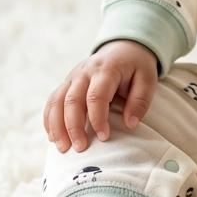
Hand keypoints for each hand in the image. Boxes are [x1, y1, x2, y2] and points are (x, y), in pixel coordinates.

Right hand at [43, 39, 158, 152]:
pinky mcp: (67, 83)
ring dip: (57, 126)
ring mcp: (73, 77)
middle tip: (80, 148)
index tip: (104, 137)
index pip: (96, 96)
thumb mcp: (147, 79)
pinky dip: (50, 119)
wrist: (123, 48)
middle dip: (73, 126)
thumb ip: (140, 101)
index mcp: (106, 69)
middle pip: (72, 100)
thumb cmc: (136, 66)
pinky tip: (53, 137)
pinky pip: (52, 101)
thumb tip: (130, 124)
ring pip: (57, 101)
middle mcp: (85, 72)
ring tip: (62, 148)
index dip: (98, 118)